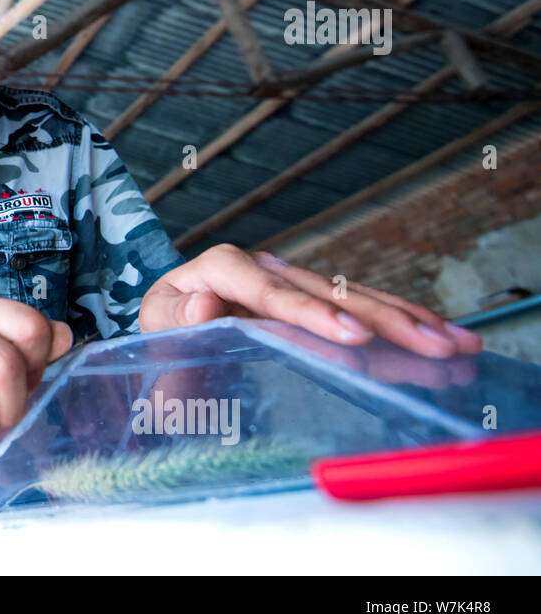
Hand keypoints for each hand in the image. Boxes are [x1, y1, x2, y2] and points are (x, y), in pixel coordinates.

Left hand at [138, 244, 481, 358]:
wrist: (167, 316)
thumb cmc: (162, 326)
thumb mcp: (156, 325)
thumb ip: (176, 320)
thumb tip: (207, 305)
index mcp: (222, 268)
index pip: (271, 294)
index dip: (314, 314)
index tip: (352, 337)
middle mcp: (265, 268)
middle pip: (328, 294)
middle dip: (384, 320)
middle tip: (433, 345)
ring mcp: (293, 280)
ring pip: (356, 298)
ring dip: (408, 321)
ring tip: (457, 344)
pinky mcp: (312, 297)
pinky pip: (361, 309)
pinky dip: (402, 323)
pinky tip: (444, 338)